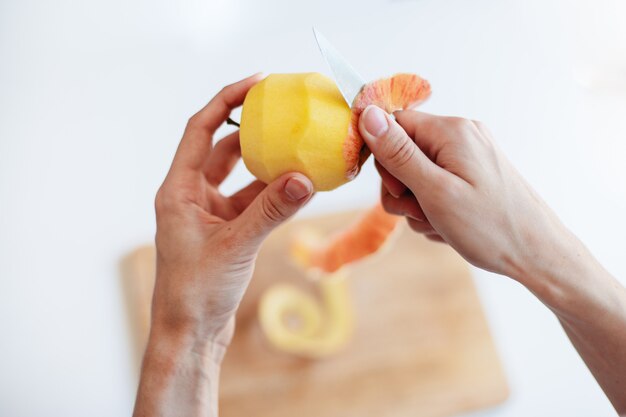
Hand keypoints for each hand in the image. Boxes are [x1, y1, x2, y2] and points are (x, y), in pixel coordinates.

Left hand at [152, 74, 313, 351]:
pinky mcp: (226, 232)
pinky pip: (253, 203)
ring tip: (298, 148)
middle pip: (222, 148)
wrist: (190, 334)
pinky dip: (274, 194)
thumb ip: (271, 211)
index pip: (200, 130)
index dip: (226, 102)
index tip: (257, 83)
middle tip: (281, 111)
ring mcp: (210, 214)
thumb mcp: (236, 245)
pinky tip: (299, 188)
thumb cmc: (196, 292)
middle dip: (250, 129)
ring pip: (241, 178)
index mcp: (179, 191)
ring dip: (267, 166)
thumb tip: (305, 178)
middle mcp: (192, 197)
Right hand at [357, 105, 573, 280]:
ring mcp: (468, 156)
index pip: (393, 125)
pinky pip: (436, 186)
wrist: (537, 254)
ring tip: (440, 223)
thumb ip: (398, 153)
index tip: (400, 191)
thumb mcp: (434, 191)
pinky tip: (449, 226)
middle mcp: (461, 135)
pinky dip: (434, 208)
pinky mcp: (473, 175)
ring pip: (417, 175)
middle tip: (422, 212)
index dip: (385, 159)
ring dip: (418, 204)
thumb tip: (367, 114)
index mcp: (451, 131)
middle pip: (403, 153)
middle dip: (403, 188)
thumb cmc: (489, 226)